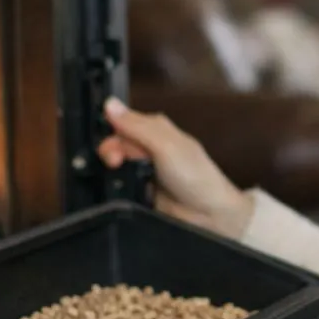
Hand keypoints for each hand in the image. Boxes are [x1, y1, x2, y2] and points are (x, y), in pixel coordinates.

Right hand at [97, 97, 254, 238]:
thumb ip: (137, 126)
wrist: (209, 215)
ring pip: (116, 164)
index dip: (112, 133)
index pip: (122, 123)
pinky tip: (120, 191)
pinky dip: (117, 187)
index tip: (112, 148)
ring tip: (120, 180)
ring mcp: (145, 170)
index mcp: (156, 129)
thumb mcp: (165, 145)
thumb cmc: (196, 176)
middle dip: (112, 153)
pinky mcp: (141, 191)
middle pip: (117, 144)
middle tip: (116, 165)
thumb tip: (110, 103)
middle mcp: (149, 147)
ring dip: (113, 171)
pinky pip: (120, 184)